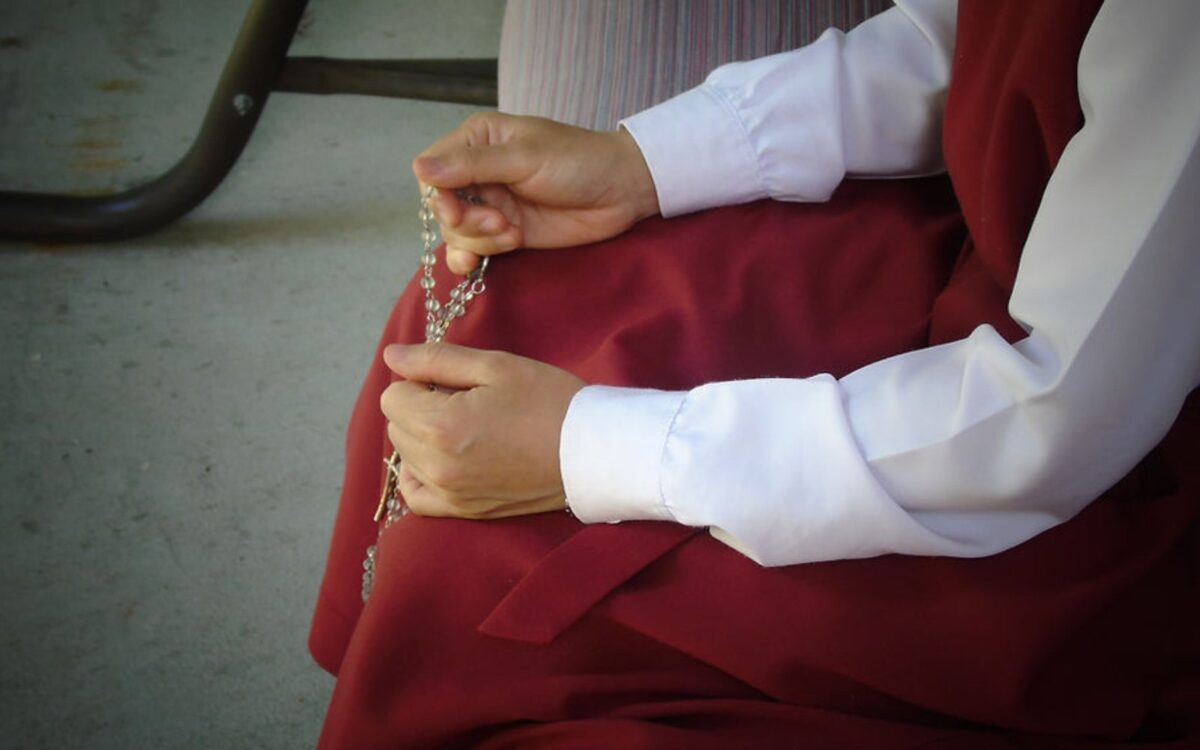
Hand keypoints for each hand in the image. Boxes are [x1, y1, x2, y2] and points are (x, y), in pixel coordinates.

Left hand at [380, 343, 585, 518]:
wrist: (593, 452)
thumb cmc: (548, 400)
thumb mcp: (495, 365)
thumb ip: (435, 359)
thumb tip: (391, 356)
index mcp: (441, 426)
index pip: (393, 396)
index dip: (421, 382)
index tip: (455, 383)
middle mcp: (437, 466)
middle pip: (397, 426)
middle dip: (421, 409)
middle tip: (467, 403)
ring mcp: (450, 494)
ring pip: (407, 456)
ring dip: (424, 439)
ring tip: (469, 430)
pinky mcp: (464, 511)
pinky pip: (416, 495)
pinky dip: (422, 474)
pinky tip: (445, 459)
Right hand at [412, 112, 659, 273]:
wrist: (621, 191)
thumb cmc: (578, 161)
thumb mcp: (525, 158)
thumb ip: (473, 166)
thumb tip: (419, 167)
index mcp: (477, 141)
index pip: (432, 169)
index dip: (438, 194)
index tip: (457, 209)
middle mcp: (478, 172)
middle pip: (441, 206)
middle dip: (465, 221)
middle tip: (499, 223)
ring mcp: (491, 204)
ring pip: (457, 231)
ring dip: (479, 239)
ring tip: (513, 234)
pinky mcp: (506, 233)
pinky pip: (473, 249)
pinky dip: (470, 258)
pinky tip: (475, 265)